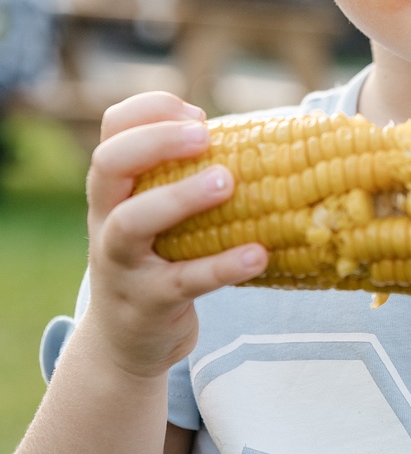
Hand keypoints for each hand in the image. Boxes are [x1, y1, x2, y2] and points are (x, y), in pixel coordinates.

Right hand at [84, 92, 268, 378]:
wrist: (126, 342)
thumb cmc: (158, 262)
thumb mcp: (158, 217)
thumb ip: (188, 180)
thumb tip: (262, 141)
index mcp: (113, 189)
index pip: (112, 129)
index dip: (150, 111)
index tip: (197, 112)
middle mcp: (106, 219)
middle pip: (109, 164)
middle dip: (155, 141)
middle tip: (204, 135)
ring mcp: (121, 263)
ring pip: (133, 222)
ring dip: (179, 196)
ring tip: (227, 182)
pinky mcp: (148, 303)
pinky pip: (184, 281)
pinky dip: (222, 266)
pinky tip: (258, 254)